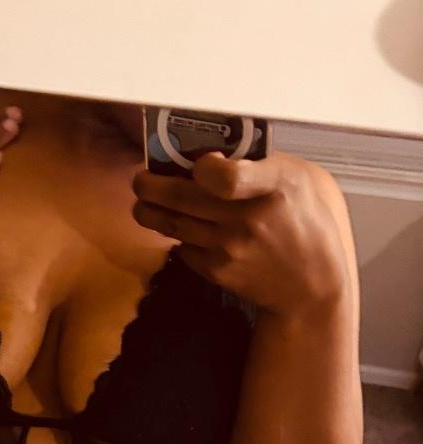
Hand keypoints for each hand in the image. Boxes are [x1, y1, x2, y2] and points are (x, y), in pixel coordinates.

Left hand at [132, 151, 352, 317]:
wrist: (309, 285)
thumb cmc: (304, 222)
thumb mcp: (297, 180)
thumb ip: (257, 163)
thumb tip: (210, 150)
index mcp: (273, 187)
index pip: (226, 178)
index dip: (200, 167)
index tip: (195, 163)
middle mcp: (247, 219)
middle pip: (181, 198)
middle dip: (150, 185)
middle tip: (141, 179)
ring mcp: (229, 248)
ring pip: (171, 224)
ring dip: (149, 211)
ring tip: (145, 201)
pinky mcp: (217, 271)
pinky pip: (182, 246)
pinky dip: (176, 235)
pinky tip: (178, 226)